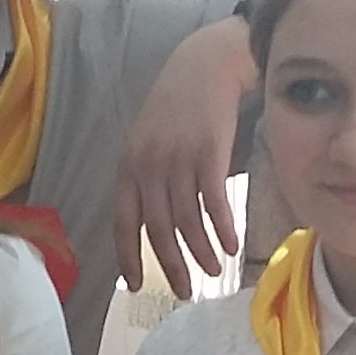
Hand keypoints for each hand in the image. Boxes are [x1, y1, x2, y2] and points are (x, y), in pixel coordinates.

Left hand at [114, 14, 257, 298]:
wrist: (206, 64)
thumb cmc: (178, 105)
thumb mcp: (148, 139)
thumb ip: (145, 177)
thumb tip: (152, 221)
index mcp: (129, 165)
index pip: (124, 220)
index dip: (129, 256)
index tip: (137, 285)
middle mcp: (149, 166)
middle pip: (158, 228)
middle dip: (171, 265)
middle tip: (184, 291)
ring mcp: (178, 159)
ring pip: (187, 220)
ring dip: (201, 252)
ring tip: (213, 271)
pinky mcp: (209, 153)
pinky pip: (214, 202)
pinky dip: (223, 229)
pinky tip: (231, 246)